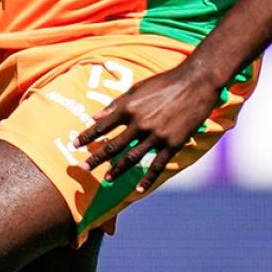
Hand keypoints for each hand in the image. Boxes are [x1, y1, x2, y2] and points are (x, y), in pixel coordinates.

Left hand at [75, 62, 223, 192]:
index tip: (74, 145)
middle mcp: (139, 123)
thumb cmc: (164, 82)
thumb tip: (94, 116)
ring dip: (117, 170)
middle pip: (113, 146)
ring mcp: (156, 135)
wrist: (196, 82)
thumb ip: (115, 104)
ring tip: (106, 179)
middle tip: (83, 168)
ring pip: (132, 158)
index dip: (87, 136)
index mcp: (128, 108)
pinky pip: (157, 164)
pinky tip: (139, 189)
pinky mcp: (173, 143)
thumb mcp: (136, 89)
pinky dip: (148, 178)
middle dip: (96, 158)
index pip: (101, 126)